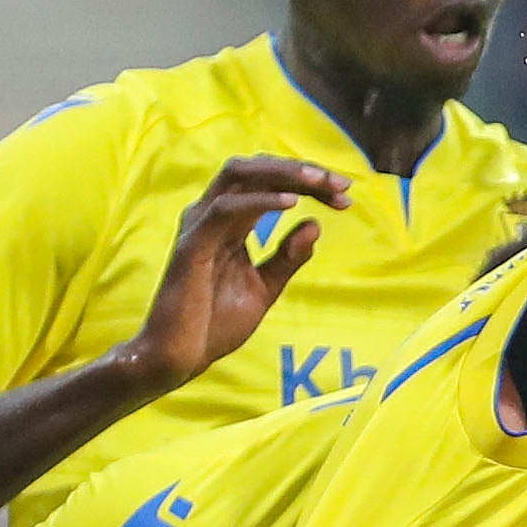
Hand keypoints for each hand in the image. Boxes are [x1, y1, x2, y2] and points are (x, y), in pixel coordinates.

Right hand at [118, 156, 349, 395]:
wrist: (181, 356)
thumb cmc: (214, 323)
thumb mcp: (265, 287)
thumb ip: (288, 257)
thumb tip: (315, 225)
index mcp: (229, 221)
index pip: (268, 184)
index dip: (308, 183)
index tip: (345, 195)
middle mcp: (211, 214)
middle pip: (255, 170)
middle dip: (300, 171)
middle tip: (341, 184)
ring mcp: (199, 225)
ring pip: (239, 176)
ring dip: (283, 175)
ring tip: (321, 182)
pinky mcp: (192, 244)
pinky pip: (227, 209)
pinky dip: (260, 202)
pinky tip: (292, 204)